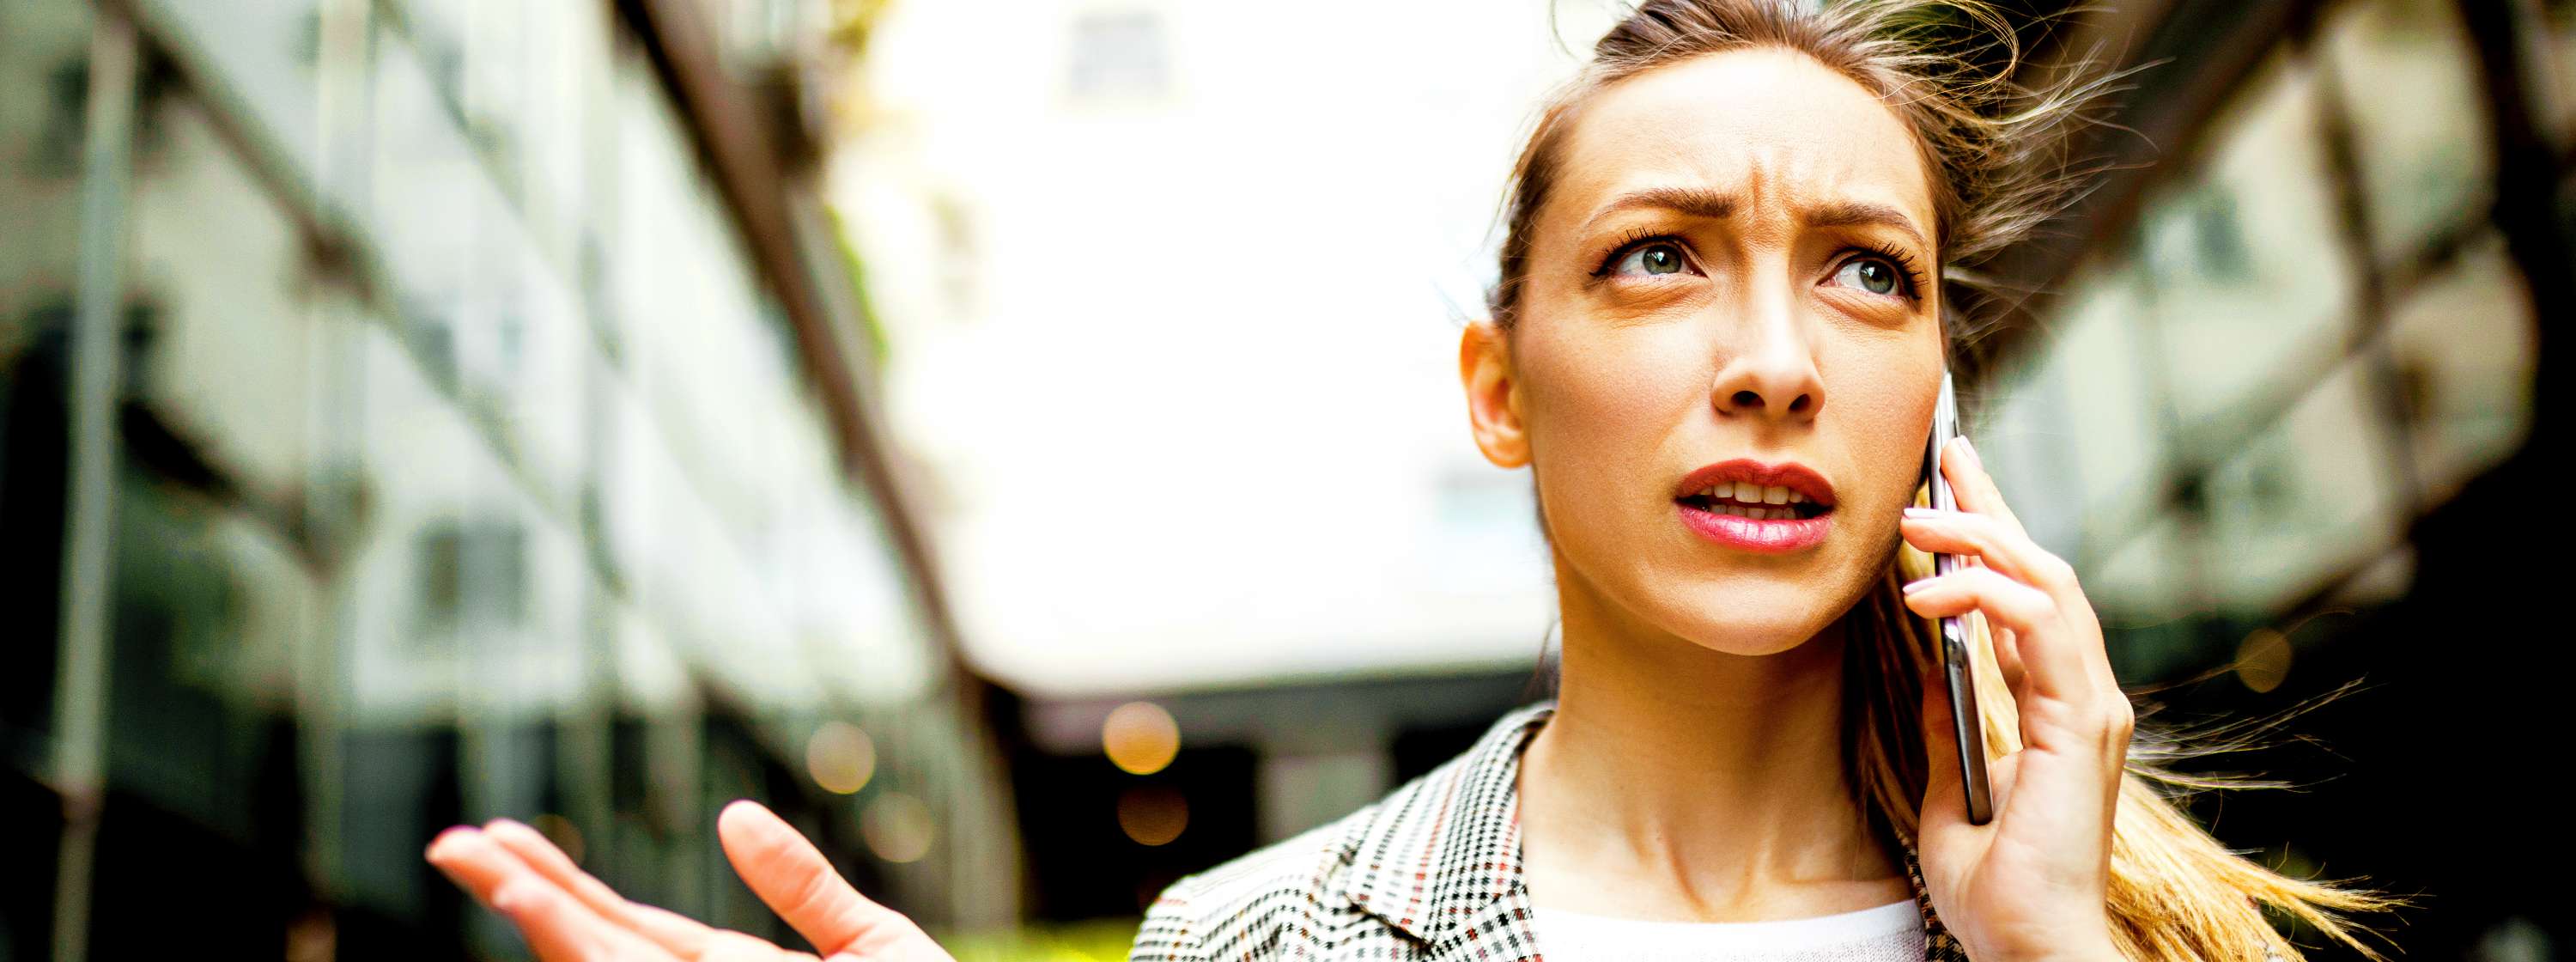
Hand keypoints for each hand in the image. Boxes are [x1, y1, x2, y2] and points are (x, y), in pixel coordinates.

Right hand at [425, 799, 954, 961]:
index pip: (625, 928)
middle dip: (526, 897)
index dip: (560, 885)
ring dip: (551, 933)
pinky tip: (583, 949)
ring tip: (496, 881)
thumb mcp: (874, 947)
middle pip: (596, 947)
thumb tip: (730, 818)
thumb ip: (804, 886)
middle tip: (450, 842)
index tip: (494, 840)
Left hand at [1898, 436, 2130, 961]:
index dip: (1992, 530)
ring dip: (1980, 538)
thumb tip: (1930, 671)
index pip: (2025, 594)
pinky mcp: (2082, 722)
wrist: (2030, 943)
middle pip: (2041, 568)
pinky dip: (1986, 596)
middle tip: (1942, 457)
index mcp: (2056, 706)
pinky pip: (2040, 628)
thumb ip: (1949, 726)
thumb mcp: (1952, 790)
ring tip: (1916, 520)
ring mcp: (2089, 706)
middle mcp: (2083, 695)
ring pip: (2047, 582)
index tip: (1952, 480)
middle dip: (1989, 508)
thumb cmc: (1999, 887)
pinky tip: (1930, 593)